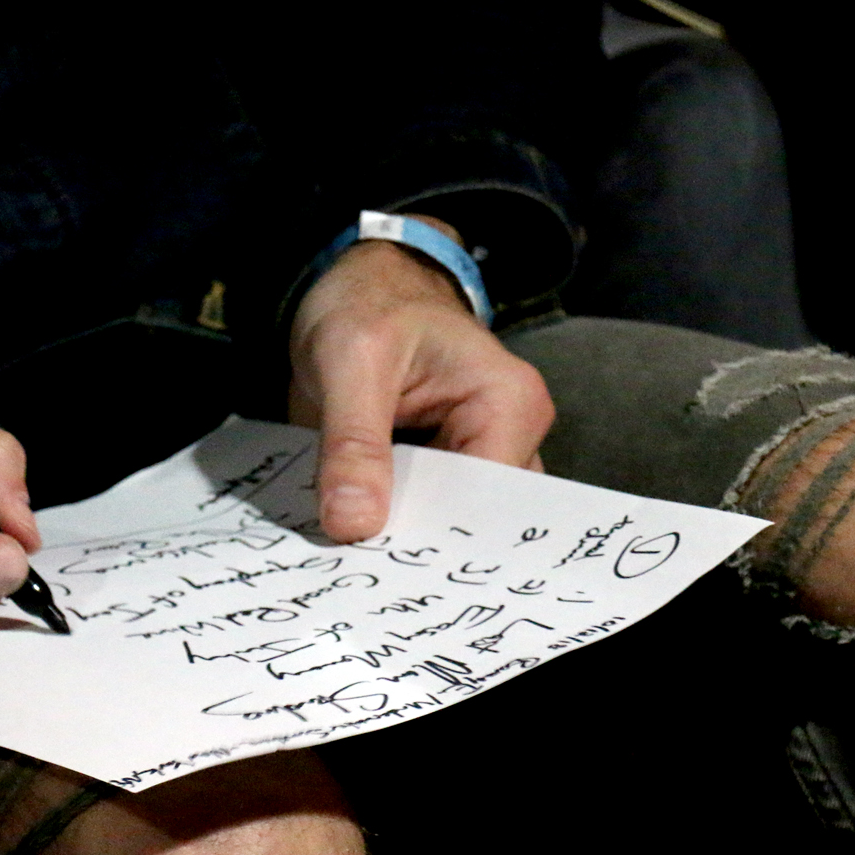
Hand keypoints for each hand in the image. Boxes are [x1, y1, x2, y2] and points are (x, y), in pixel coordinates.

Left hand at [289, 219, 553, 542]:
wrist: (359, 285)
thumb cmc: (369, 303)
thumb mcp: (349, 360)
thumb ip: (353, 442)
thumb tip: (353, 525)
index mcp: (509, 403)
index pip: (487, 501)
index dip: (433, 536)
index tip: (377, 562)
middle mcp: (509, 437)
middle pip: (471, 520)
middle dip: (413, 542)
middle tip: (352, 569)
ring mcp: (478, 456)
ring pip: (444, 522)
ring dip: (395, 537)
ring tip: (345, 558)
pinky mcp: (443, 468)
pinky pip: (419, 510)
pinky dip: (383, 521)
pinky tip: (345, 538)